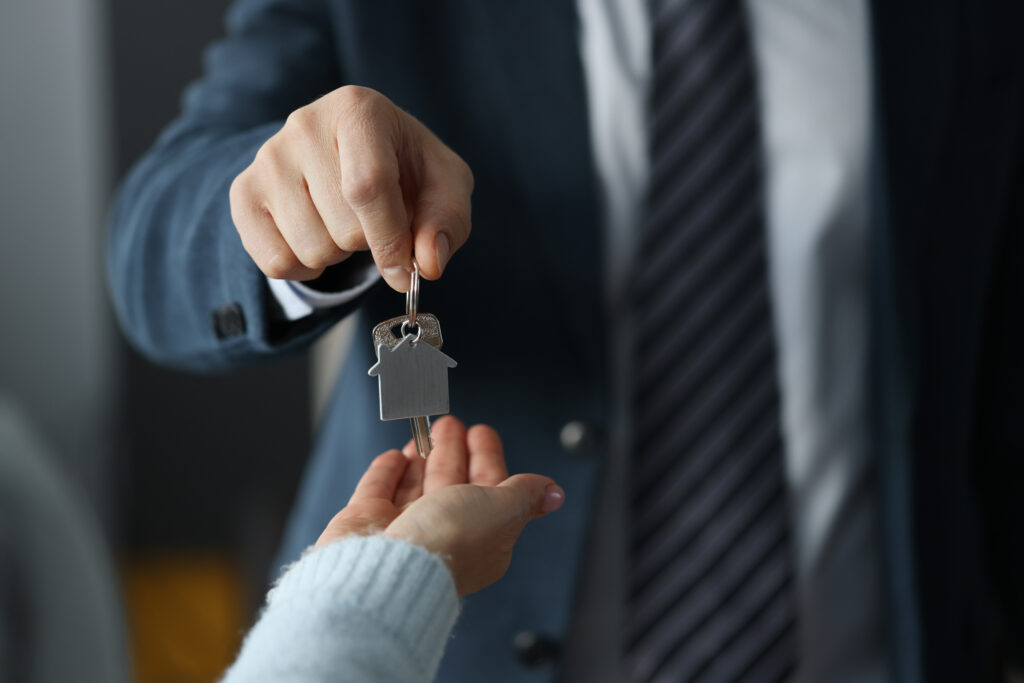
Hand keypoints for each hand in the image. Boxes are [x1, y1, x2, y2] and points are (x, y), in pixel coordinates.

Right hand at [229, 86, 472, 290]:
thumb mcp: (444, 186)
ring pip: (310, 249)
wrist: (355, 154)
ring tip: (345, 221)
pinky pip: (275, 262)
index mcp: (358, 109)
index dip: (389, 239)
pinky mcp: (243, 192)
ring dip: (339, 254)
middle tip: (373, 219)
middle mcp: (304, 125)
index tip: (404, 270)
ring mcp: (268, 158)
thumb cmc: (406, 169)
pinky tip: (318, 237)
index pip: (367, 186)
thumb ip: (445, 222)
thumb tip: (427, 264)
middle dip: (369, 243)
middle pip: (343, 227)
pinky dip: (305, 268)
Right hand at [315, 417, 564, 595]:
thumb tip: (554, 493)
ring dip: (422, 457)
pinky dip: (387, 472)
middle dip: (453, 451)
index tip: (482, 432)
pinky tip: (395, 456)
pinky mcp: (366, 524)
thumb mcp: (501, 511)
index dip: (488, 459)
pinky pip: (378, 491)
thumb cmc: (448, 543)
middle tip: (451, 422)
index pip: (489, 490)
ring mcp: (401, 531)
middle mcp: (441, 536)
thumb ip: (524, 495)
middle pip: (451, 484)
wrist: (385, 571)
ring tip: (423, 430)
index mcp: (480, 538)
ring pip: (415, 486)